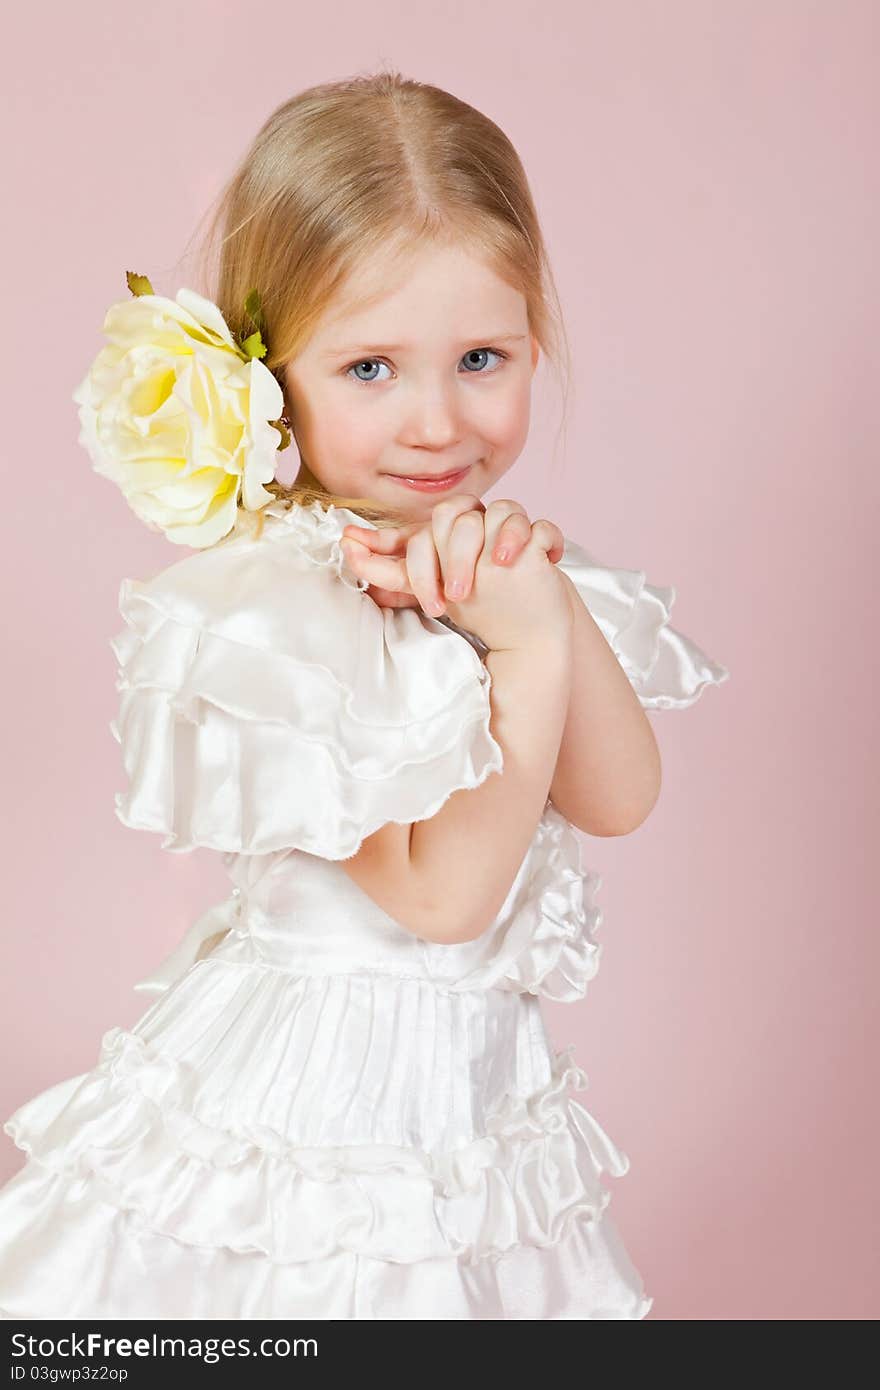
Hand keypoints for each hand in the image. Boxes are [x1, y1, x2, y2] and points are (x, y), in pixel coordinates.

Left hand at [340, 494, 564, 617]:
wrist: (523, 622)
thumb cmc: (474, 599)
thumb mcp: (427, 587)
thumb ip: (388, 568)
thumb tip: (347, 543)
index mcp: (447, 530)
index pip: (424, 532)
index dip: (418, 564)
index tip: (424, 599)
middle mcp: (477, 523)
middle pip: (458, 516)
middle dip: (453, 557)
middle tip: (454, 595)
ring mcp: (510, 530)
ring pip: (503, 510)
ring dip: (497, 540)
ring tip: (490, 575)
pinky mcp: (541, 542)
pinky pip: (541, 528)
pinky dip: (534, 540)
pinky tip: (522, 561)